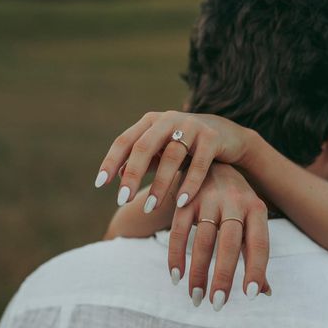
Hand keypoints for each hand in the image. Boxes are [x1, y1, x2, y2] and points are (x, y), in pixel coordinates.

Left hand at [94, 110, 253, 211]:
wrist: (228, 136)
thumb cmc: (187, 146)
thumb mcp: (163, 150)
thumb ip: (143, 160)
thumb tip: (119, 174)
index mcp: (152, 121)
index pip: (125, 141)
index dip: (111, 161)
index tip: (100, 184)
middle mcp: (169, 119)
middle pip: (144, 146)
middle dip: (132, 175)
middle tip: (122, 200)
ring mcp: (192, 126)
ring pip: (171, 156)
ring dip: (159, 184)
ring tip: (150, 207)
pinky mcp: (212, 138)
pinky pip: (199, 163)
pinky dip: (189, 183)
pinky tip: (180, 202)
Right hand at [167, 163, 270, 310]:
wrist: (210, 159)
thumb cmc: (235, 201)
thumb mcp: (250, 220)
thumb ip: (254, 254)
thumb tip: (264, 292)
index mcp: (256, 207)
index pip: (259, 244)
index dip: (256, 269)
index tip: (251, 296)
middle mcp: (234, 201)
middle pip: (229, 244)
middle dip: (223, 276)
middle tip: (217, 305)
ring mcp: (208, 198)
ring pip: (203, 240)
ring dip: (198, 272)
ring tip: (196, 297)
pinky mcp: (185, 198)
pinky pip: (179, 230)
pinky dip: (176, 255)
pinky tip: (176, 276)